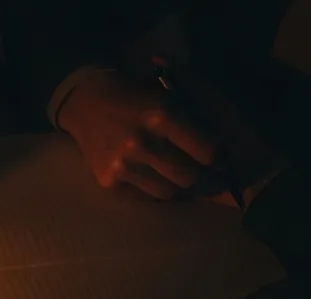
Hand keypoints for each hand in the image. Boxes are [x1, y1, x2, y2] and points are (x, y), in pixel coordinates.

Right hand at [57, 70, 222, 199]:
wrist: (84, 102)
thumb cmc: (135, 94)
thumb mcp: (169, 90)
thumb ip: (198, 111)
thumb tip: (226, 146)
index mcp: (162, 115)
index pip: (208, 151)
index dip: (220, 157)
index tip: (222, 158)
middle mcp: (142, 143)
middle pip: (190, 177)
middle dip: (205, 178)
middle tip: (208, 174)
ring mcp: (122, 165)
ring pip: (168, 192)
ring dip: (179, 186)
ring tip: (180, 175)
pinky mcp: (108, 181)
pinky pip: (144, 196)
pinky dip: (154, 188)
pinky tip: (153, 174)